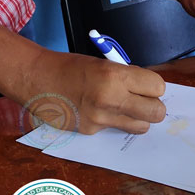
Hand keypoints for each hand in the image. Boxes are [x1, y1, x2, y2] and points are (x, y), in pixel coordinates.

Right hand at [20, 49, 166, 134]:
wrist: (37, 79)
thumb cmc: (69, 67)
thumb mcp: (102, 64)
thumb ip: (126, 77)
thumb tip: (148, 90)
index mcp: (115, 75)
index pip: (158, 87)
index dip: (153, 87)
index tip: (146, 85)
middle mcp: (110, 99)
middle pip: (156, 113)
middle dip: (153, 106)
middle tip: (143, 100)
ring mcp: (101, 118)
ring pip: (141, 127)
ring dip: (137, 118)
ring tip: (122, 107)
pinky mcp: (91, 131)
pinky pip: (115, 129)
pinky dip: (112, 122)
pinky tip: (96, 110)